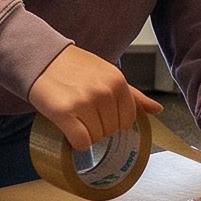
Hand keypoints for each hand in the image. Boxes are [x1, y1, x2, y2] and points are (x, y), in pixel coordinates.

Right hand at [29, 46, 160, 151]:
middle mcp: (104, 92)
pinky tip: (69, 129)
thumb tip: (158, 110)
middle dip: (98, 127)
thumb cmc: (75, 67)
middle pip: (111, 131)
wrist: (42, 58)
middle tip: (83, 112)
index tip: (99, 113)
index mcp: (118, 82)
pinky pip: (81, 142)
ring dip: (86, 134)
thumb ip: (133, 94)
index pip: (127, 120)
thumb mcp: (107, 74)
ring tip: (74, 117)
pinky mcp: (65, 113)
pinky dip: (76, 143)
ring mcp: (85, 102)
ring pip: (96, 138)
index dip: (113, 121)